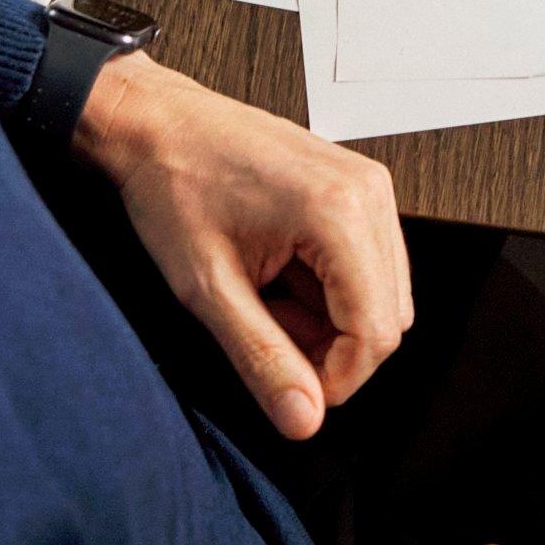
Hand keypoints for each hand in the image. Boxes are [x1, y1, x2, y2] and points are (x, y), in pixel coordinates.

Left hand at [78, 55, 410, 439]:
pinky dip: (329, 289)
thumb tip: (304, 420)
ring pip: (383, 293)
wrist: (155, 124)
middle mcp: (369, 193)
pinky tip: (278, 277)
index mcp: (338, 212)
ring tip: (265, 300)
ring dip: (330, 319)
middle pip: (390, 316)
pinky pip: (369, 263)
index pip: (377, 332)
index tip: (287, 388)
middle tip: (264, 333)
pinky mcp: (357, 186)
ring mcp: (368, 185)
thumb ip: (262, 359)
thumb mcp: (207, 290)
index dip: (337, 379)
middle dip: (333, 348)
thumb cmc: (172, 189)